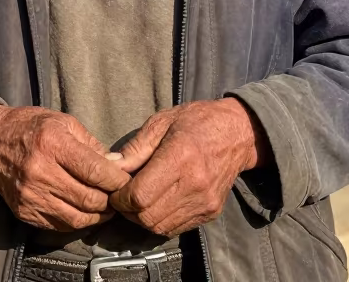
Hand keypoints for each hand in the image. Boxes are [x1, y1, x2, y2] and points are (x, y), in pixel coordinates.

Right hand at [0, 104, 131, 230]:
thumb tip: (116, 164)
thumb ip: (91, 144)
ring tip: (107, 206)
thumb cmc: (29, 126)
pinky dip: (78, 221)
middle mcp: (41, 172)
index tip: (126, 180)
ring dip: (98, 215)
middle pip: (89, 198)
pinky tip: (86, 211)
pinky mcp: (25, 212)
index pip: (94, 170)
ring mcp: (32, 196)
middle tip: (119, 196)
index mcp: (52, 144)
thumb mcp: (63, 122)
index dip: (116, 179)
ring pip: (77, 217)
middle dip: (110, 200)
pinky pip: (60, 225)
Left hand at [109, 99, 266, 236]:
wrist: (238, 133)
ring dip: (142, 218)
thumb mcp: (162, 122)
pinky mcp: (211, 213)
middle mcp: (195, 184)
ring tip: (140, 199)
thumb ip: (135, 148)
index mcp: (180, 156)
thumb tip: (110, 166)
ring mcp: (205, 202)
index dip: (120, 197)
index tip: (116, 189)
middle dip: (128, 211)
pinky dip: (160, 221)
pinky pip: (176, 228)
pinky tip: (158, 203)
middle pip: (148, 216)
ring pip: (160, 227)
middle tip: (124, 196)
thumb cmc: (197, 121)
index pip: (140, 195)